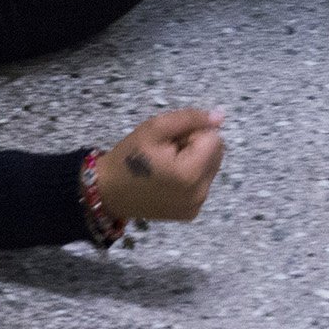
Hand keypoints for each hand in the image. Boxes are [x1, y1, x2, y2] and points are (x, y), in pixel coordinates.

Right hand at [94, 108, 226, 224]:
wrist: (108, 191)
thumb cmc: (129, 157)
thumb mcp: (155, 128)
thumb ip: (190, 119)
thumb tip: (220, 116)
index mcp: (191, 174)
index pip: (214, 138)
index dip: (193, 133)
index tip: (170, 140)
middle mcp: (200, 194)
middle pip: (216, 154)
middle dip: (195, 146)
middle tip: (167, 151)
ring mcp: (197, 206)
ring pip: (210, 167)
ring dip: (193, 160)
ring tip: (166, 164)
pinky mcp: (191, 212)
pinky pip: (202, 183)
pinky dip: (190, 176)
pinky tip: (168, 178)